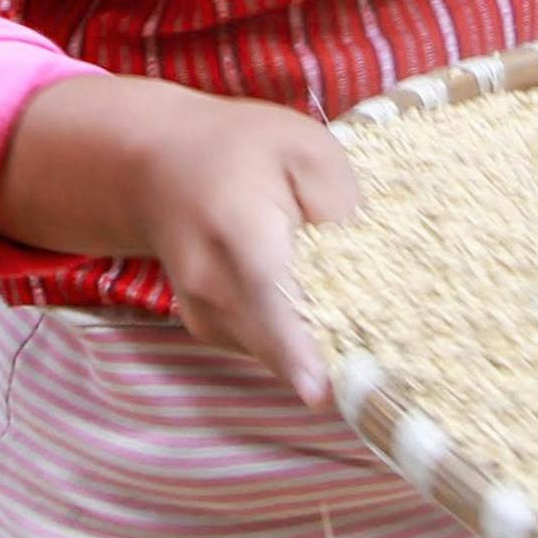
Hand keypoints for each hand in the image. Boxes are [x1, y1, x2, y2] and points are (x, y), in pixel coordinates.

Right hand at [0, 73, 367, 403]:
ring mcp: (204, 313)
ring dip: (318, 352)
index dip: (297, 349)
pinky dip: (296, 346)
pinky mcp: (208, 329)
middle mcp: (212, 284)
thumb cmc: (237, 150)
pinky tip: (322, 321)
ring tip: (361, 332)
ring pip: (274, 354)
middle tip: (383, 368)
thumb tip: (363, 256)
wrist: (155, 165)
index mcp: (239, 231)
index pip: (268, 299)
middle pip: (278, 343)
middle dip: (331, 357)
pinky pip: (264, 351)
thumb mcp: (302, 145)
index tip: (321, 393)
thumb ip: (338, 198)